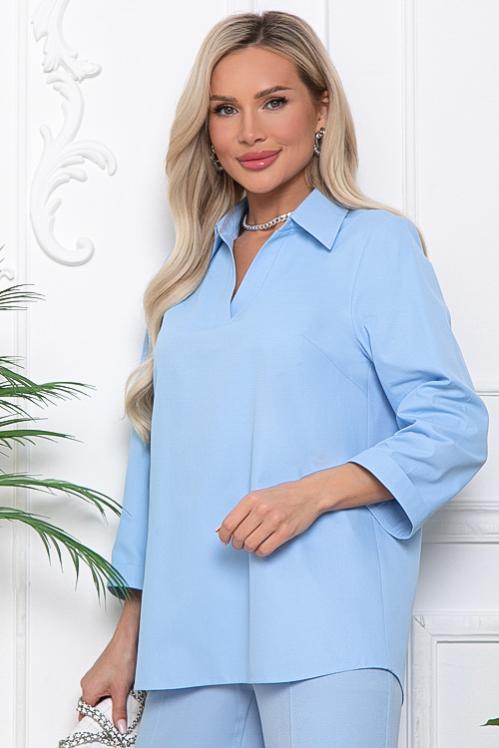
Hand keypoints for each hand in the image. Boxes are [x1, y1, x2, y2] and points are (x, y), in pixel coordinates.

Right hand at [79, 592, 140, 732]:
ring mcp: (93, 677)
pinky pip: (102, 689)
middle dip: (103, 713)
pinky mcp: (100, 672)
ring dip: (108, 702)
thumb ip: (119, 712)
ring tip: (120, 699)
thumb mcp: (121, 690)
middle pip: (91, 708)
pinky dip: (109, 693)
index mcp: (88, 691)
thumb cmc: (121, 658)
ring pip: (98, 698)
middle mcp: (87, 684)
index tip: (106, 728)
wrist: (127, 640)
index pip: (86, 716)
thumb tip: (119, 727)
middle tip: (115, 716)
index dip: (96, 724)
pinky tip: (120, 690)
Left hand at [216, 478, 322, 556]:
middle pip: (238, 536)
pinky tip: (263, 546)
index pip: (228, 524)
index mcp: (252, 499)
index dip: (224, 536)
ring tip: (253, 544)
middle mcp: (261, 509)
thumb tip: (219, 530)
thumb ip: (240, 512)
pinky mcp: (285, 532)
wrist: (309, 493)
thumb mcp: (258, 496)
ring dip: (249, 548)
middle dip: (237, 544)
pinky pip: (264, 550)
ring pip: (250, 545)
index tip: (226, 540)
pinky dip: (260, 552)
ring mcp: (274, 521)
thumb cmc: (282, 496)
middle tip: (241, 543)